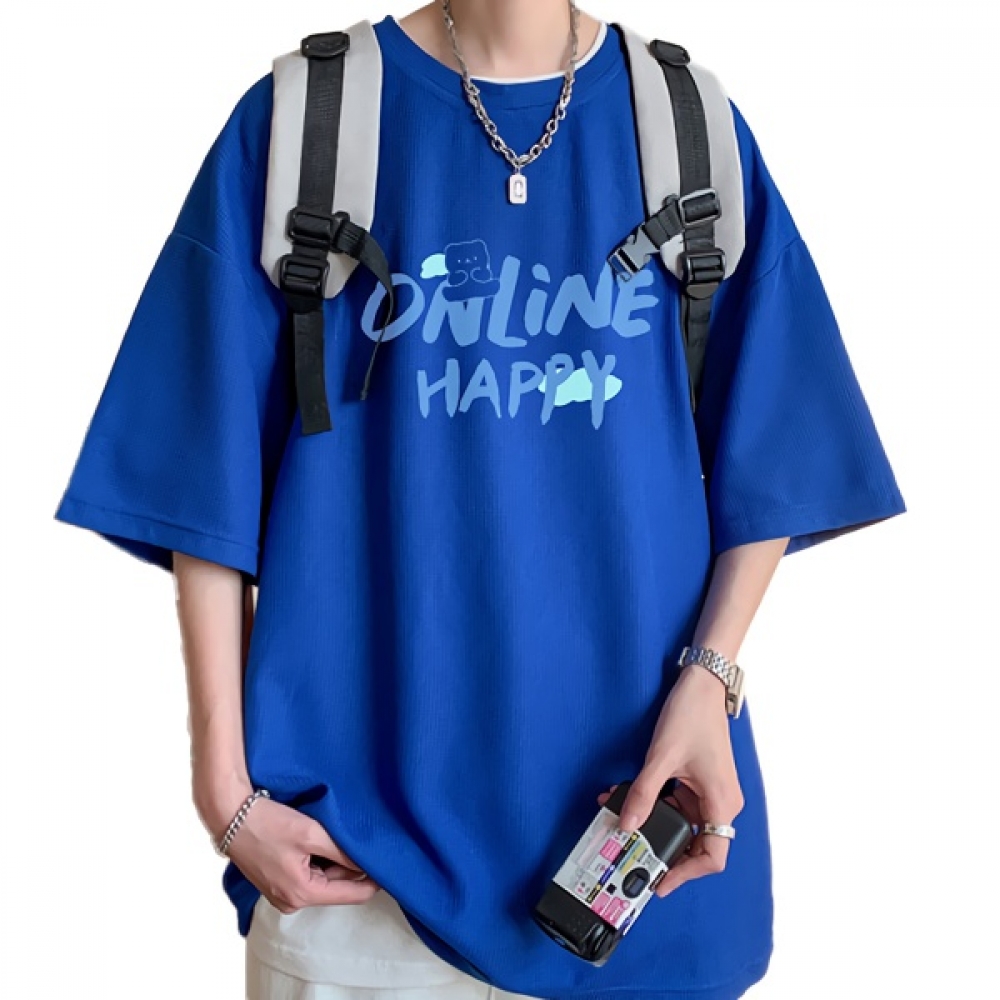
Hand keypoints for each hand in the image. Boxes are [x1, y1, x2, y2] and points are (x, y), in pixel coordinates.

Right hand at [198, 778, 379, 913]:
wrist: (229, 815)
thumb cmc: (269, 822)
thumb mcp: (312, 834)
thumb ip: (343, 852)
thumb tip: (369, 863)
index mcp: (302, 894)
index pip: (353, 895)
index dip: (374, 880)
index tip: (389, 862)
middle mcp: (292, 901)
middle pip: (338, 887)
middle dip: (352, 866)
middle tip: (361, 838)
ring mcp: (282, 894)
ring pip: (324, 880)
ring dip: (334, 861)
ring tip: (337, 835)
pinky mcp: (276, 882)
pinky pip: (308, 875)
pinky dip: (318, 860)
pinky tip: (318, 839)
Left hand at [596, 665, 743, 897]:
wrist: (702, 684)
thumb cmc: (691, 716)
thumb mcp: (661, 758)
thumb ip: (642, 794)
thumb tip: (625, 825)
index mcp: (721, 803)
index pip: (712, 857)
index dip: (686, 874)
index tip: (659, 881)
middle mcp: (720, 803)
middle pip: (694, 844)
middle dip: (660, 847)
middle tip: (630, 854)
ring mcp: (709, 793)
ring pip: (681, 823)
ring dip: (651, 822)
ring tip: (618, 816)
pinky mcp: (698, 782)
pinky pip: (676, 804)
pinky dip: (653, 804)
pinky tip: (626, 796)